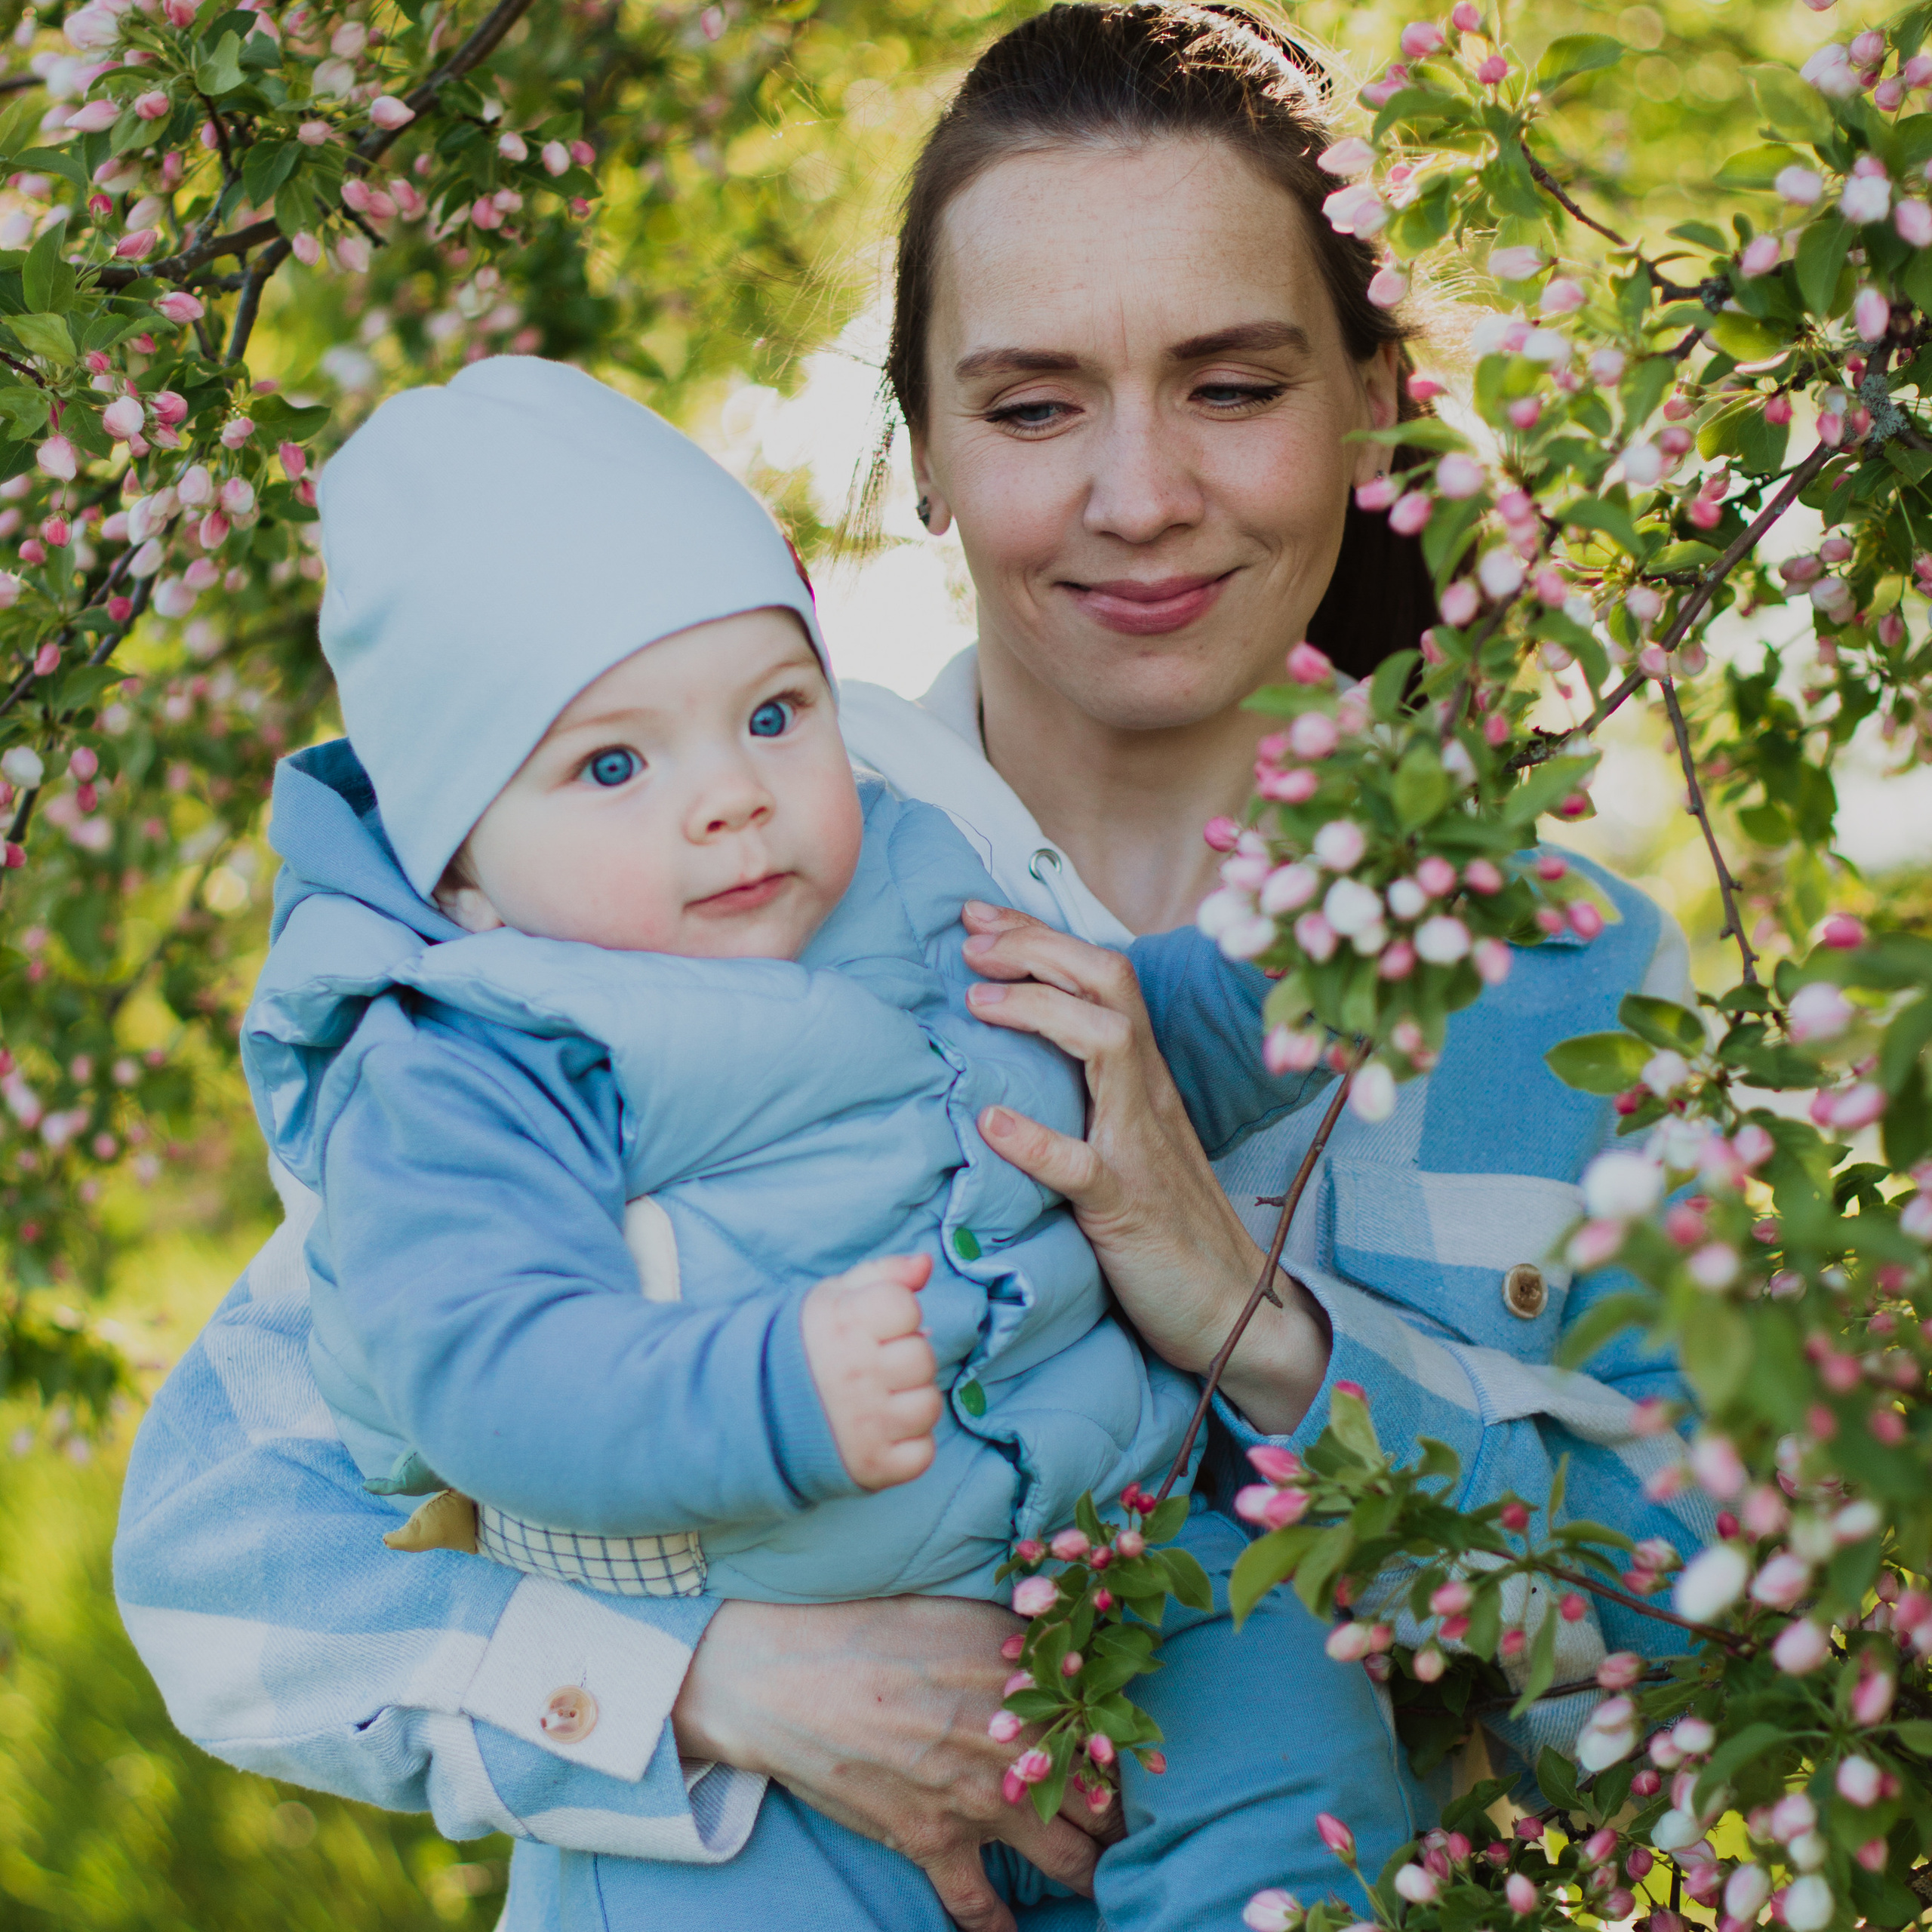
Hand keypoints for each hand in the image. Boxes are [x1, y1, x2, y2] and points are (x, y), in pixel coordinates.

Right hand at [673, 1595, 1110, 1931]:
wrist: (786, 1676)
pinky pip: (980, 1904)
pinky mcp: (930, 1842)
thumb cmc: (874, 1628)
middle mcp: (1019, 1750)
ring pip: (1067, 1860)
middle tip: (1134, 1826)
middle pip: (1102, 1802)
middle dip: (1124, 1819)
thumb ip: (1027, 1642)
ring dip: (1091, 1872)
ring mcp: (977, 1804)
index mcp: (1032, 1685)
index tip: (1144, 1761)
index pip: (1113, 1732)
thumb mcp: (965, 1615)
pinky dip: (1000, 1927)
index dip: (1134, 1752)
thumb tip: (1074, 1657)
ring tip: (1106, 1878)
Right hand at [801, 1253, 941, 1489]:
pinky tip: (883, 1430)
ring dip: (910, 1401)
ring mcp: (864, 1425)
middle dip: (904, 1357)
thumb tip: (925, 1263)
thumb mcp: (833, 1298)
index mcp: (841, 1326)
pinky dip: (909, 1443)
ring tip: (879, 1397)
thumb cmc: (805, 1346)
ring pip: (928, 1405)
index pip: (906, 1307)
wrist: (755, 1412)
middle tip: (874, 1364)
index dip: (897, 1313)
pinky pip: (923, 1453)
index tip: (875, 1325)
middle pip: (922, 1356)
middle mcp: (854, 1375)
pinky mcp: (872, 1466)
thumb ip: (883, 1273)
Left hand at [959, 901, 1329, 1436]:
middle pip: (1107, 985)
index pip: (1101, 975)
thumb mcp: (1125, 1139)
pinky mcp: (1127, 1210)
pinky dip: (1038, 1142)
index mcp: (1143, 1076)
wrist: (1232, 1308)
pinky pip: (1083, 1167)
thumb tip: (1016, 1048)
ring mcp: (1140, 1148)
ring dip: (1039, 1013)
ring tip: (977, 1003)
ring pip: (1107, 1046)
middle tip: (970, 941)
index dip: (1040, 936)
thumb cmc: (1166, 1222)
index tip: (978, 916)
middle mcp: (1146, 1095)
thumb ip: (1087, 1090)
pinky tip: (993, 1126)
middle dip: (1037, 948)